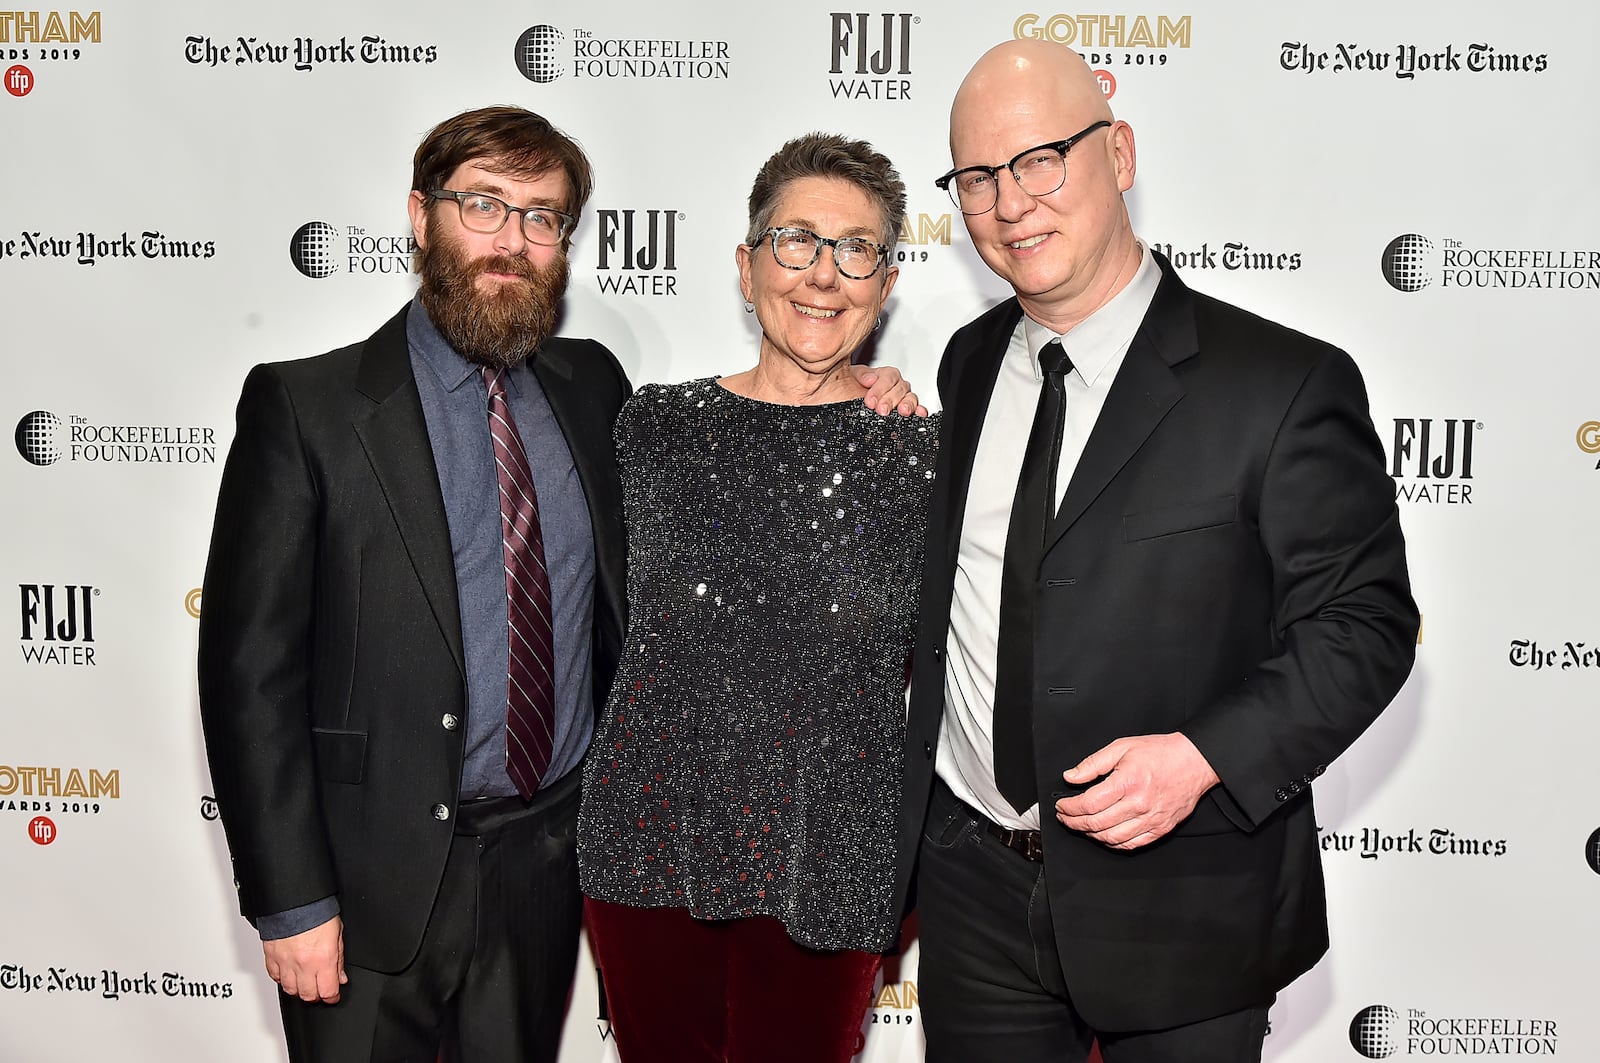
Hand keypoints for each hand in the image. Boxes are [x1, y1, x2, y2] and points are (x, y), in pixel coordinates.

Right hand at [263, 915, 345, 1002]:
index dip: (332, 996)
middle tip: (320, 990)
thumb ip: (339, 959)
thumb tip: (340, 977)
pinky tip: (289, 973)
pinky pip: (275, 977)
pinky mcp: (271, 957)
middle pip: (308, 995)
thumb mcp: (338, 934)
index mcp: (323, 959)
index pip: (327, 991)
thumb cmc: (317, 911)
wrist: (295, 899)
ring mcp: (285, 962)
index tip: (333, 996)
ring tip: (305, 982)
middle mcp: (303, 964)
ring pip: (290, 990)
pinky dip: (282, 979)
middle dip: (316, 995)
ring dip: (299, 989)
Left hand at [850, 364, 928, 417]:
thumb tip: (870, 378)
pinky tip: (919, 413)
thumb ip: (860, 375)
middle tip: (881, 410)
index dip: (880, 388)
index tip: (870, 401)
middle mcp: (894, 386)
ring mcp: (900, 400)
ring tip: (903, 411)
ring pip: (911, 398)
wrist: (843, 402)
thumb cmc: (846, 389)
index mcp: (882, 375)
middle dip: (890, 400)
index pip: (888, 376)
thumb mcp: (850, 377)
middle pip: (900, 388)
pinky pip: (916, 410)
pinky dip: (919, 411)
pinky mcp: (904, 413)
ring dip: (907, 404)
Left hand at [1054, 733, 1220, 850]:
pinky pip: (1131, 844)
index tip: (1062, 806)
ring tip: (1082, 826)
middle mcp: (1139, 804)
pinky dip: (1113, 843)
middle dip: (1074, 823)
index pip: (1089, 803)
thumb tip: (1071, 776)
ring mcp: (1151, 819)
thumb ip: (1093, 764)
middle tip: (1065, 817)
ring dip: (1091, 835)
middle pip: (1097, 824)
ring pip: (1112, 838)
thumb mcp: (1122, 747)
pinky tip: (1104, 834)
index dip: (1070, 808)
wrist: (1195, 761)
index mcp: (1128, 782)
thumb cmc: (1161, 752)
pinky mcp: (1160, 828)